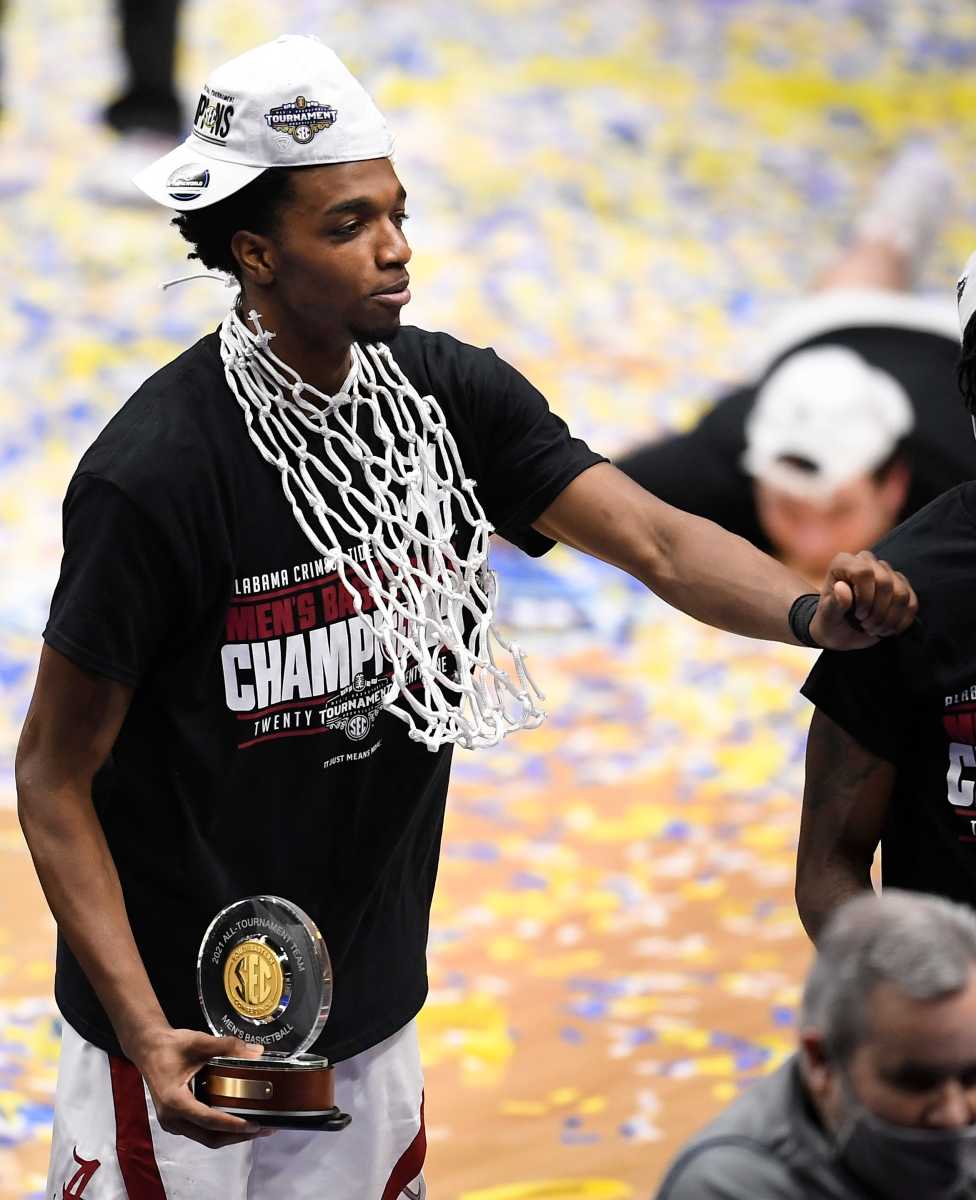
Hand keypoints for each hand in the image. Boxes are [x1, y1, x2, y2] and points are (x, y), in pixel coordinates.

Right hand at [132, 1025, 272, 1148]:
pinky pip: (201, 1131)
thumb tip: (257, 1053)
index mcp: (175, 1101)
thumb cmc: (170, 1046)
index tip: (254, 1125)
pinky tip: (238, 1119)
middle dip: (238, 1135)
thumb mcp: (200, 1042)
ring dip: (231, 1134)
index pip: (208, 1120)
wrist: (149, 1048)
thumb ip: (228, 1047)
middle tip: (264, 1128)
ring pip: (206, 1137)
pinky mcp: (177, 1120)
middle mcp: (173, 1118)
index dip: (232, 1124)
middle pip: (210, 1137)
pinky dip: (221, 1129)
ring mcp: (174, 1122)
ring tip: (257, 1126)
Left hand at [809, 551, 917, 650]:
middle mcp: (866, 561)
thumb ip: (834, 603)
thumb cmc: (830, 621)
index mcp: (844, 563)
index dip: (865, 597)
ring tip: (874, 629)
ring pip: (901, 593)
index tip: (858, 614)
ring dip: (890, 618)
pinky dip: (902, 621)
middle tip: (866, 626)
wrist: (840, 631)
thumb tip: (841, 587)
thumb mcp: (828, 616)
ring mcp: (885, 572)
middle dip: (878, 611)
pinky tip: (889, 630)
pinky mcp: (900, 586)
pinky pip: (912, 602)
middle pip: (886, 582)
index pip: (864, 572)